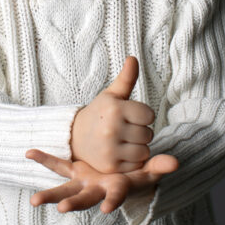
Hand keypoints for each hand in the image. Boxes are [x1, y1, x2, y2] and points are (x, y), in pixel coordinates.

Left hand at [25, 149, 178, 213]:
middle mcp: (96, 190)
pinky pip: (58, 166)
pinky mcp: (74, 173)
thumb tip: (176, 163)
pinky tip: (30, 152)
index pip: (116, 196)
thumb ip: (160, 166)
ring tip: (34, 201)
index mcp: (116, 189)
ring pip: (65, 190)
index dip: (113, 202)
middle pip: (84, 200)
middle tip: (62, 210)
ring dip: (51, 196)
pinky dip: (45, 159)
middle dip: (74, 204)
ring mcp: (83, 183)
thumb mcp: (149, 171)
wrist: (121, 178)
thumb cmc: (137, 176)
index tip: (107, 209)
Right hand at [71, 56, 155, 172]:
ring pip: (144, 151)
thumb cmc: (99, 113)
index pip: (149, 115)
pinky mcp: (110, 166)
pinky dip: (131, 161)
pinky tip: (119, 153)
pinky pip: (136, 165)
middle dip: (141, 132)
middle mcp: (112, 129)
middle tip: (125, 129)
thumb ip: (126, 78)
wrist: (75, 137)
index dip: (143, 115)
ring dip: (138, 148)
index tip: (131, 115)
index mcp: (115, 109)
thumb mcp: (111, 95)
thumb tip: (133, 58)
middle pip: (148, 134)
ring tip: (123, 141)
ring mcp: (110, 149)